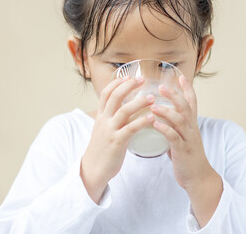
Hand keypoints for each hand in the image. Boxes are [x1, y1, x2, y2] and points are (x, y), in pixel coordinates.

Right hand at [80, 76, 154, 202]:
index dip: (117, 83)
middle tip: (143, 79)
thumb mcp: (103, 130)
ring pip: (124, 111)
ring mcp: (110, 131)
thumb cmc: (102, 150)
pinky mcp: (117, 142)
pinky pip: (130, 129)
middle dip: (129, 86)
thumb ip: (111, 119)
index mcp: (101, 116)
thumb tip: (122, 110)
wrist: (93, 170)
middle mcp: (104, 121)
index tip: (129, 76)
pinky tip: (152, 118)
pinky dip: (142, 121)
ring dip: (139, 102)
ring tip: (152, 98)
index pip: (106, 93)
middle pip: (115, 97)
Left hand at [150, 75, 214, 190]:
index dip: (187, 89)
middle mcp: (192, 128)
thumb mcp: (183, 138)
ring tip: (153, 106)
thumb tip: (159, 119)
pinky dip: (164, 129)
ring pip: (179, 120)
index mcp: (191, 124)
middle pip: (185, 106)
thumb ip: (174, 127)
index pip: (192, 102)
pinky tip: (154, 124)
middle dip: (174, 95)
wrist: (198, 177)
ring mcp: (188, 139)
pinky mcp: (183, 150)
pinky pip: (174, 137)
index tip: (180, 77)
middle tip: (161, 87)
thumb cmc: (187, 156)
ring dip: (166, 111)